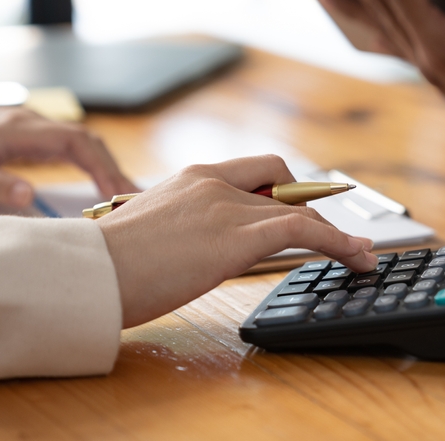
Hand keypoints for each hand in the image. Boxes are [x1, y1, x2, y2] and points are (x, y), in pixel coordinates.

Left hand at [0, 106, 137, 207]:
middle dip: (113, 168)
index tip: (115, 192)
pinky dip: (94, 165)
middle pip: (88, 140)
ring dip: (107, 166)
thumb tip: (31, 197)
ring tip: (126, 195)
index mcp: (20, 129)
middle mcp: (34, 124)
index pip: (75, 141)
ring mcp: (36, 129)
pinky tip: (104, 184)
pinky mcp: (34, 139)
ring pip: (84, 143)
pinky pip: (74, 148)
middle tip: (133, 199)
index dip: (100, 165)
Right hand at [96, 156, 378, 327]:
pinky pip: (303, 230)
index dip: (286, 188)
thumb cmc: (105, 265)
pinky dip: (338, 242)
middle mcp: (214, 182)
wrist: (86, 273)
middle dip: (310, 208)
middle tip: (329, 236)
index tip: (303, 206)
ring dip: (333, 232)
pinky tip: (356, 257)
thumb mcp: (149, 232)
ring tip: (359, 254)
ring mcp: (227, 206)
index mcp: (191, 178)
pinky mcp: (237, 236)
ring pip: (298, 210)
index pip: (256, 170)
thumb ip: (181, 228)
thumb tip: (193, 248)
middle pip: (282, 184)